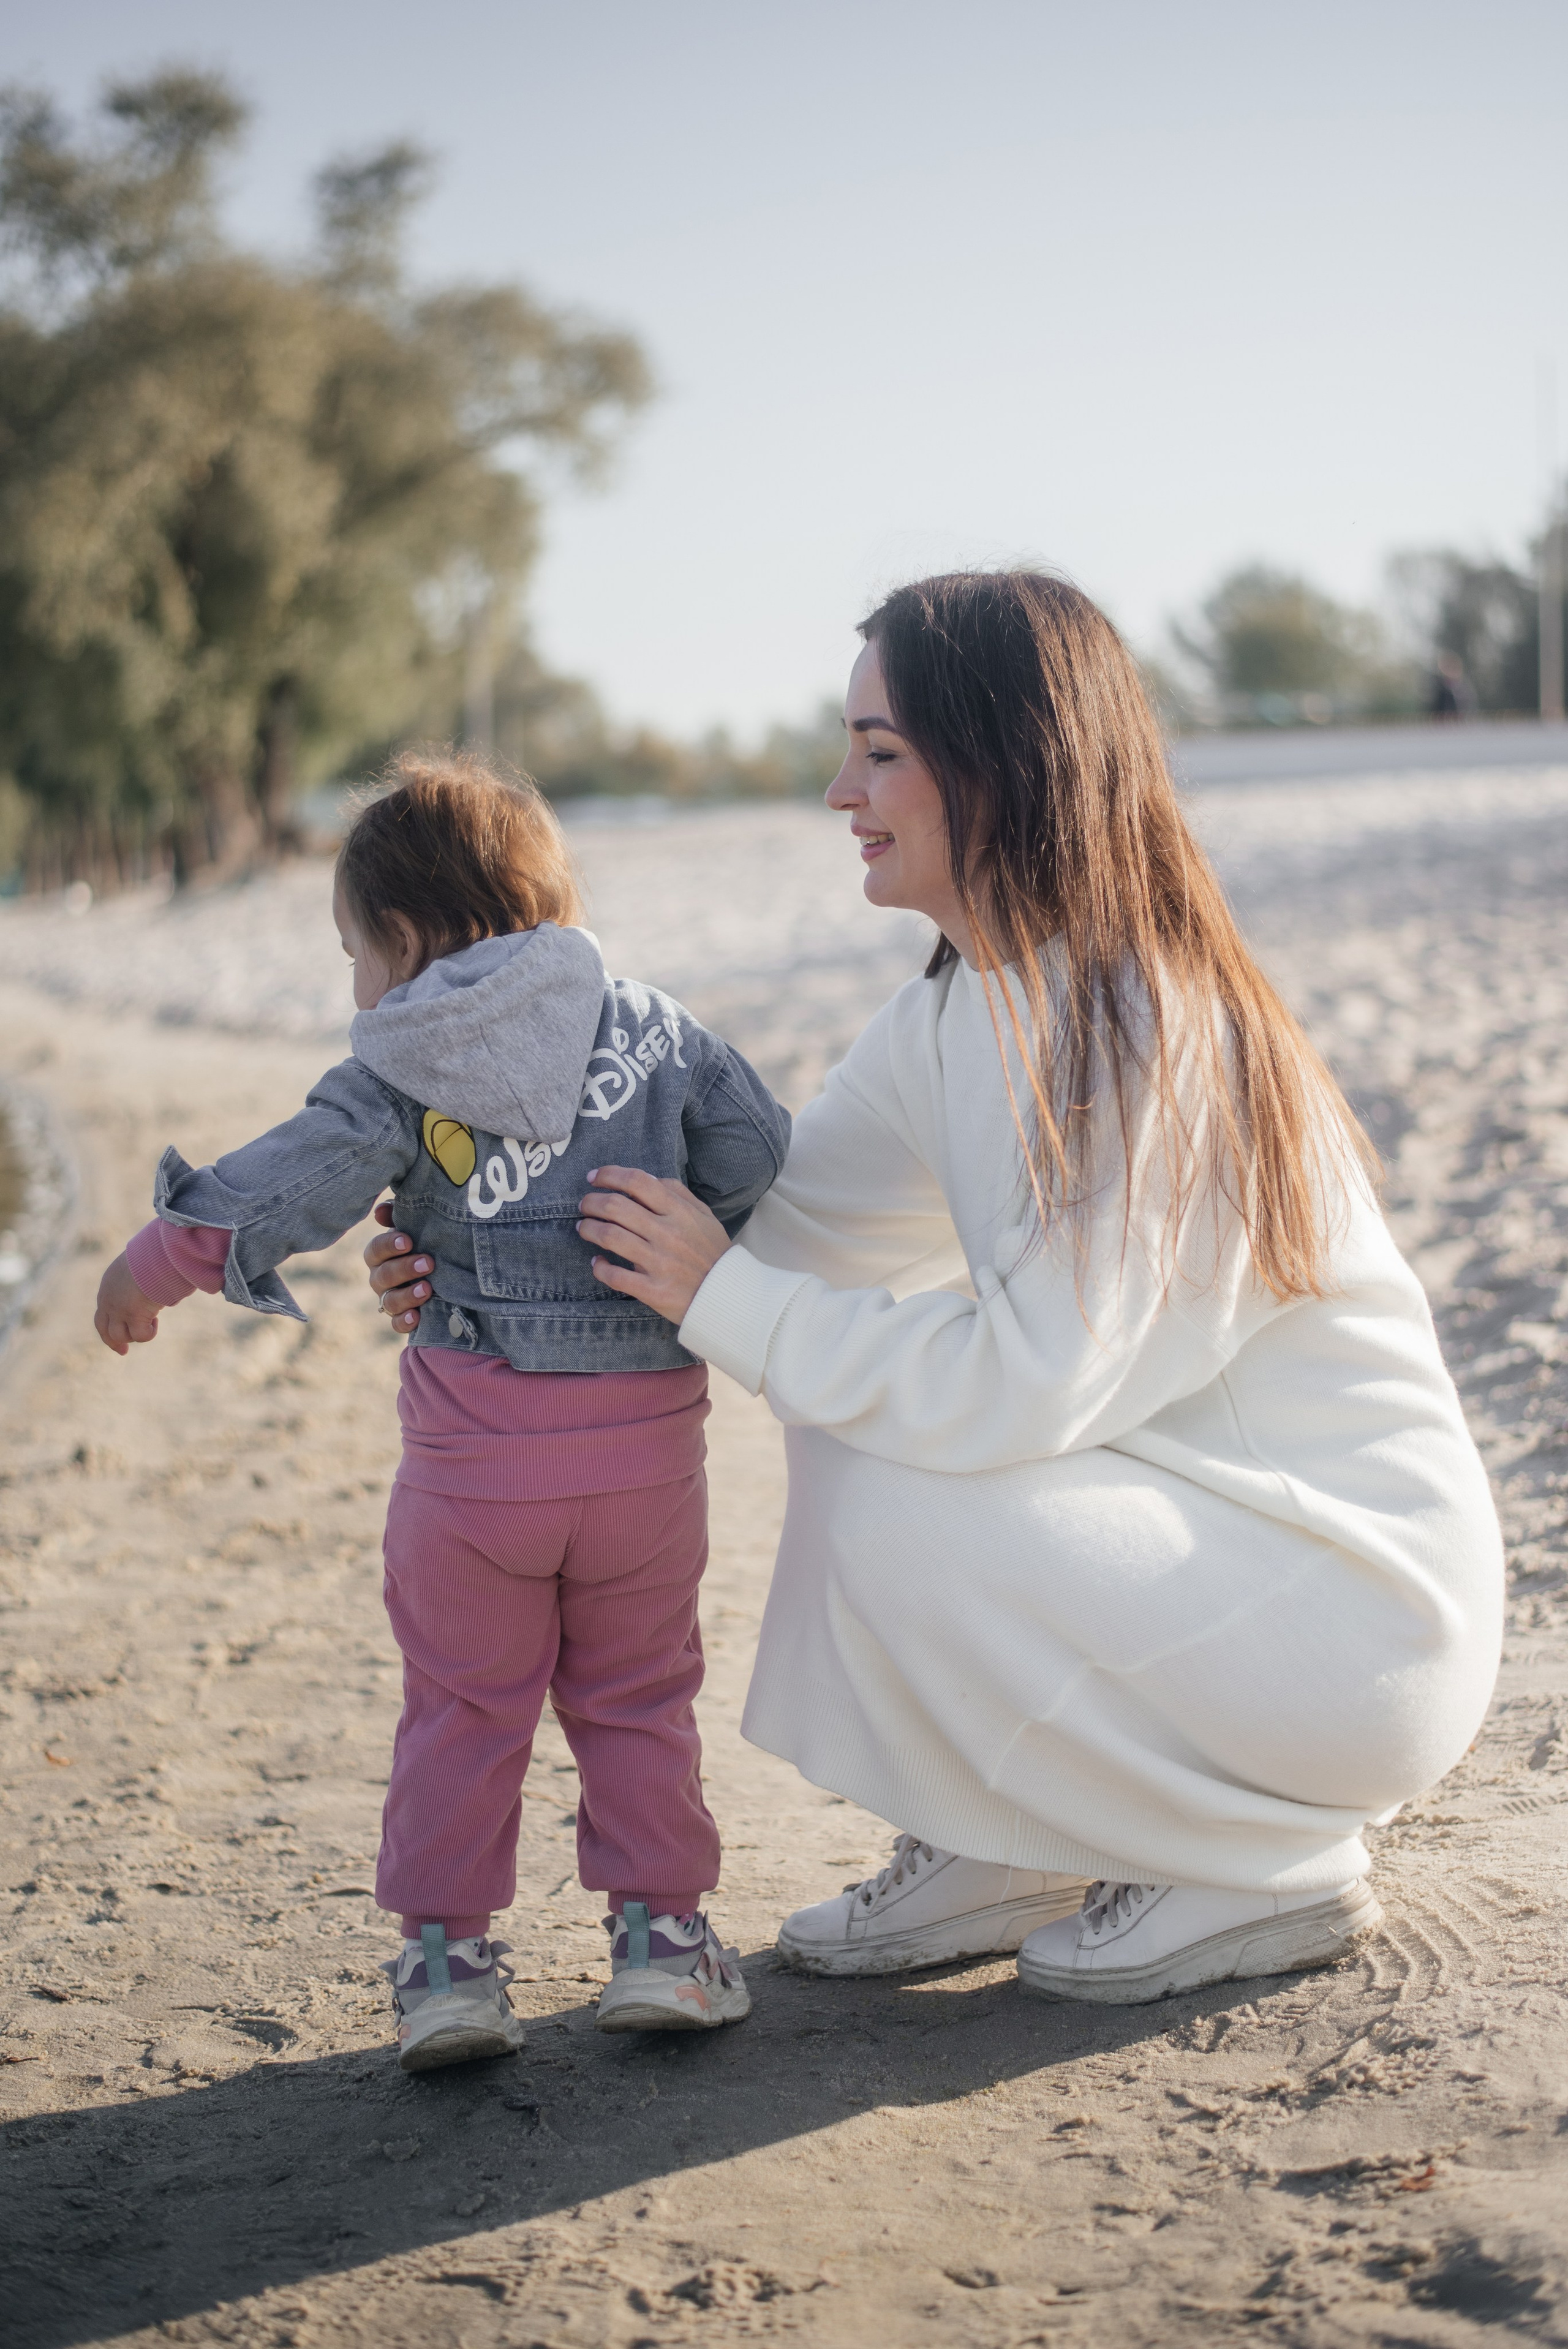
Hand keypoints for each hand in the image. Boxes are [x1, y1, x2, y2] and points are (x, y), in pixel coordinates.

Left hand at [94, 1252, 161, 1354]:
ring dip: (135, 1334)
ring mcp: (118, 1309)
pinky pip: (140, 1335)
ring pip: (120, 1335)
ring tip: (152, 1322)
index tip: (117, 1337)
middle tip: (123, 1351)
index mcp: (108, 1286)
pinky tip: (156, 1321)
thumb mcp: (138, 1268)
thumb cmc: (153, 1256)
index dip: (108, 1327)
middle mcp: (108, 1300)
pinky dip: (149, 1333)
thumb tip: (149, 1290)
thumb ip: (138, 1281)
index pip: (102, 1313)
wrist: (154, 1254)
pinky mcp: (133, 1315)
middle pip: (104, 1329)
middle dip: (113, 1342)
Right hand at [365, 1201, 432, 1331]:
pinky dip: (404, 1321)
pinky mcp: (401, 1318)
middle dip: (404, 1269)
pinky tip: (417, 1317)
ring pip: (389, 1302)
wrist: (443, 1272)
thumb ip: (397, 1216)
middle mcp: (380, 1278)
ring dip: (407, 1296)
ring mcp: (389, 1300)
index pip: (375, 1250)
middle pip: (383, 1276)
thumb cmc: (423, 1243)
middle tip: (428, 1263)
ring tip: (428, 1289)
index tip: (408, 1241)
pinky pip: (397, 1324)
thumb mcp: (414, 1227)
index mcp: (380, 1255)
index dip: (389, 1245)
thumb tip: (381, 1211)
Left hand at [578, 1167, 731, 1324]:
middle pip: (616, 1207)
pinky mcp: (653, 1290)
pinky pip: (615, 1276)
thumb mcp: (703, 1216)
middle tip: (583, 1205)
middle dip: (591, 1202)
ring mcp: (659, 1262)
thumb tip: (647, 1179)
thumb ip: (678, 1194)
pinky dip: (599, 1267)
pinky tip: (597, 1262)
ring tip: (584, 1228)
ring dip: (589, 1229)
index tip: (594, 1177)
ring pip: (610, 1237)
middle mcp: (668, 1234)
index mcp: (680, 1212)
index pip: (638, 1182)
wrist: (727, 1295)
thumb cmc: (712, 1253)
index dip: (610, 1175)